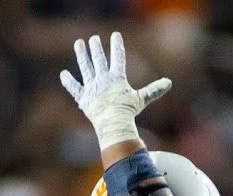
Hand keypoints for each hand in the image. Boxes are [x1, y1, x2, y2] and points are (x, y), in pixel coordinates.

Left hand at [59, 32, 171, 149]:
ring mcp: (92, 88)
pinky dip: (69, 82)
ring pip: (85, 68)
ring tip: (78, 44)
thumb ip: (153, 90)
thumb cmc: (128, 113)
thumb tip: (169, 83)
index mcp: (117, 78)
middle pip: (99, 59)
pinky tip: (63, 74)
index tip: (115, 35)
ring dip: (81, 55)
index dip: (117, 45)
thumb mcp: (142, 99)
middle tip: (93, 39)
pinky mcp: (83, 99)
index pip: (118, 58)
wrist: (113, 125)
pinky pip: (74, 88)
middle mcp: (103, 80)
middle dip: (96, 47)